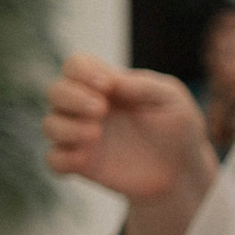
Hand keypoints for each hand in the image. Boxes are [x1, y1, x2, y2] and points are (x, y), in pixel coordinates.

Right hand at [44, 53, 215, 201]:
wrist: (183, 168)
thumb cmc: (178, 126)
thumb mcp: (171, 99)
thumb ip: (143, 85)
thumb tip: (110, 80)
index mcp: (107, 85)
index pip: (76, 65)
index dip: (82, 71)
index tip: (107, 85)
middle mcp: (87, 107)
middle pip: (56, 91)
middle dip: (71, 97)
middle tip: (101, 109)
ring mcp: (82, 135)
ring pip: (50, 125)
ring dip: (66, 127)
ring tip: (95, 134)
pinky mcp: (82, 164)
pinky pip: (54, 160)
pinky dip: (62, 159)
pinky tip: (84, 159)